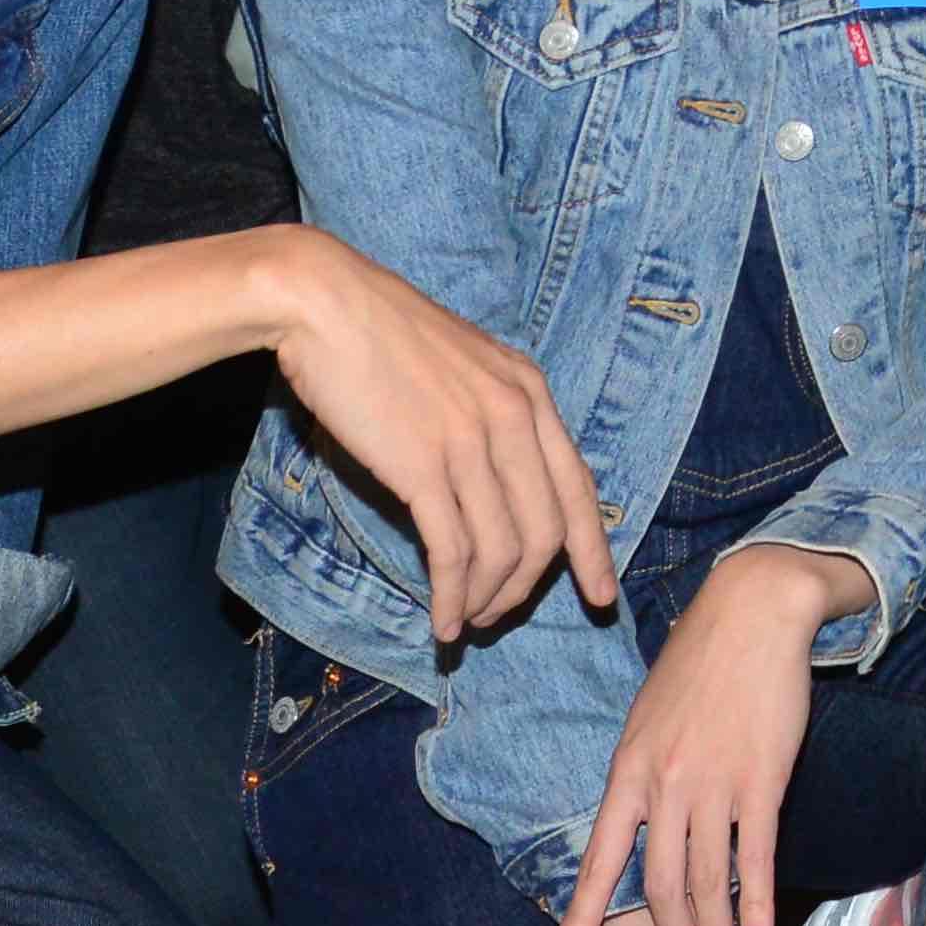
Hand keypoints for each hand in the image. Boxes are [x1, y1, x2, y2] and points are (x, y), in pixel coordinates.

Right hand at [256, 233, 617, 644]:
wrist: (324, 302)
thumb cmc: (381, 332)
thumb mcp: (463, 362)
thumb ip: (490, 413)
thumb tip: (494, 481)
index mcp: (529, 390)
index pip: (579, 487)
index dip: (592, 550)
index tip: (601, 596)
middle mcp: (513, 416)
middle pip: (547, 531)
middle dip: (526, 588)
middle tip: (498, 618)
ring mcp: (471, 442)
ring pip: (503, 550)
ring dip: (486, 600)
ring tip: (465, 623)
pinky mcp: (423, 466)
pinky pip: (453, 553)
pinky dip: (451, 597)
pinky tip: (441, 622)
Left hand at [556, 550, 831, 925]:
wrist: (752, 609)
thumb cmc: (701, 659)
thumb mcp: (649, 714)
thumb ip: (643, 770)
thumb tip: (640, 818)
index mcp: (629, 769)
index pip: (602, 857)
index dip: (582, 914)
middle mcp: (664, 784)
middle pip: (660, 883)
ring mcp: (713, 784)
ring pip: (708, 881)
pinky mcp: (761, 780)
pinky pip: (756, 858)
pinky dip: (756, 906)